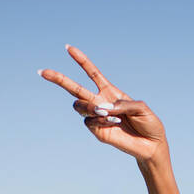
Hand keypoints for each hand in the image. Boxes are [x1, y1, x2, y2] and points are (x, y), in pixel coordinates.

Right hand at [38, 45, 167, 162]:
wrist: (152, 145)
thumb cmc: (148, 123)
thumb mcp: (140, 107)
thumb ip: (123, 104)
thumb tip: (105, 108)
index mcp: (110, 92)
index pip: (91, 73)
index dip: (81, 60)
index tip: (68, 48)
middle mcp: (100, 103)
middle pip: (74, 88)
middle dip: (58, 79)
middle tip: (42, 71)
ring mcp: (97, 118)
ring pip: (79, 106)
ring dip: (90, 106)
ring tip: (106, 112)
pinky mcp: (97, 132)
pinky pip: (90, 121)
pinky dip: (101, 120)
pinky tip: (114, 123)